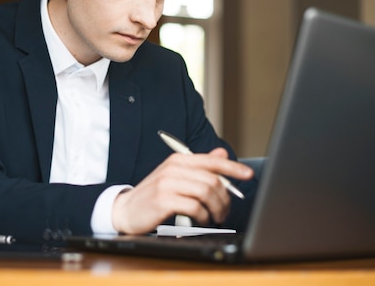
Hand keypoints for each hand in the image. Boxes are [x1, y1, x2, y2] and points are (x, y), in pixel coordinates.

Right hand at [111, 148, 252, 233]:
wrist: (126, 210)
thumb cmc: (155, 195)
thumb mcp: (177, 177)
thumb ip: (199, 166)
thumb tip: (221, 154)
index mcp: (179, 160)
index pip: (212, 161)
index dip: (233, 168)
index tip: (248, 174)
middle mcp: (173, 168)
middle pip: (212, 179)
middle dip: (225, 197)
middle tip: (225, 210)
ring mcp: (167, 183)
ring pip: (206, 192)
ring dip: (216, 208)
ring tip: (215, 217)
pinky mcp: (164, 200)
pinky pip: (195, 207)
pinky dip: (203, 216)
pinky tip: (202, 220)